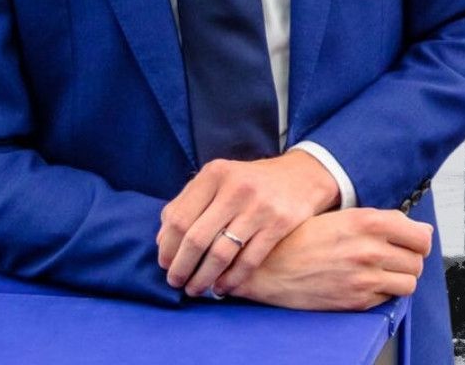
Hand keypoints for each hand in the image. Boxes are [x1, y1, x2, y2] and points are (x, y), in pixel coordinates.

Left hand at [157, 152, 339, 296]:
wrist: (301, 176)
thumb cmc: (248, 181)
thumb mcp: (217, 179)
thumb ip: (188, 203)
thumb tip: (162, 240)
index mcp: (212, 175)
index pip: (179, 216)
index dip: (168, 245)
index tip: (164, 263)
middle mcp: (233, 189)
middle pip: (197, 237)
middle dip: (182, 265)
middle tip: (176, 282)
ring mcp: (258, 207)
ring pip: (221, 253)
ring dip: (204, 276)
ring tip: (196, 288)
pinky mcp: (279, 225)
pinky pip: (249, 260)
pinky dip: (232, 279)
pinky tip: (222, 288)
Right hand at [224, 209, 430, 310]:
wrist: (264, 267)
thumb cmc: (291, 239)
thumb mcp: (333, 216)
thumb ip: (376, 220)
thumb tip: (417, 228)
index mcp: (364, 222)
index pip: (420, 236)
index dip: (418, 239)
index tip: (411, 241)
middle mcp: (369, 250)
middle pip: (418, 260)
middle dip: (409, 258)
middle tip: (392, 256)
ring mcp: (365, 278)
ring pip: (409, 282)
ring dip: (399, 277)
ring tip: (381, 271)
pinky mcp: (358, 301)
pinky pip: (389, 298)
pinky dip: (383, 292)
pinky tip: (364, 282)